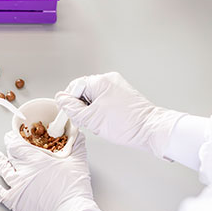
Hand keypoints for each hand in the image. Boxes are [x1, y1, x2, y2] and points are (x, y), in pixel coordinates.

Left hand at [0, 131, 97, 210]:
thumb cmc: (73, 189)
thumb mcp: (78, 161)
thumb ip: (76, 143)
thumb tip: (77, 131)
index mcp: (35, 158)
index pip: (18, 144)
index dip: (14, 138)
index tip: (13, 134)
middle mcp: (23, 170)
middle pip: (11, 155)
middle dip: (9, 147)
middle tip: (7, 142)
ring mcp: (16, 186)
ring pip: (3, 169)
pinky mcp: (14, 202)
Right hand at [55, 72, 184, 157]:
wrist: (150, 130)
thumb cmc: (127, 124)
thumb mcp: (91, 118)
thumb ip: (72, 108)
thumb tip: (61, 99)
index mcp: (100, 81)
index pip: (75, 87)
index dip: (70, 102)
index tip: (70, 114)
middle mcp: (109, 80)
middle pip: (83, 91)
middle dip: (81, 108)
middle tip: (87, 121)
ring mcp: (117, 87)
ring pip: (93, 98)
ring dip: (91, 111)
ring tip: (99, 123)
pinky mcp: (122, 95)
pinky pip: (104, 101)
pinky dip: (101, 111)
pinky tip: (106, 122)